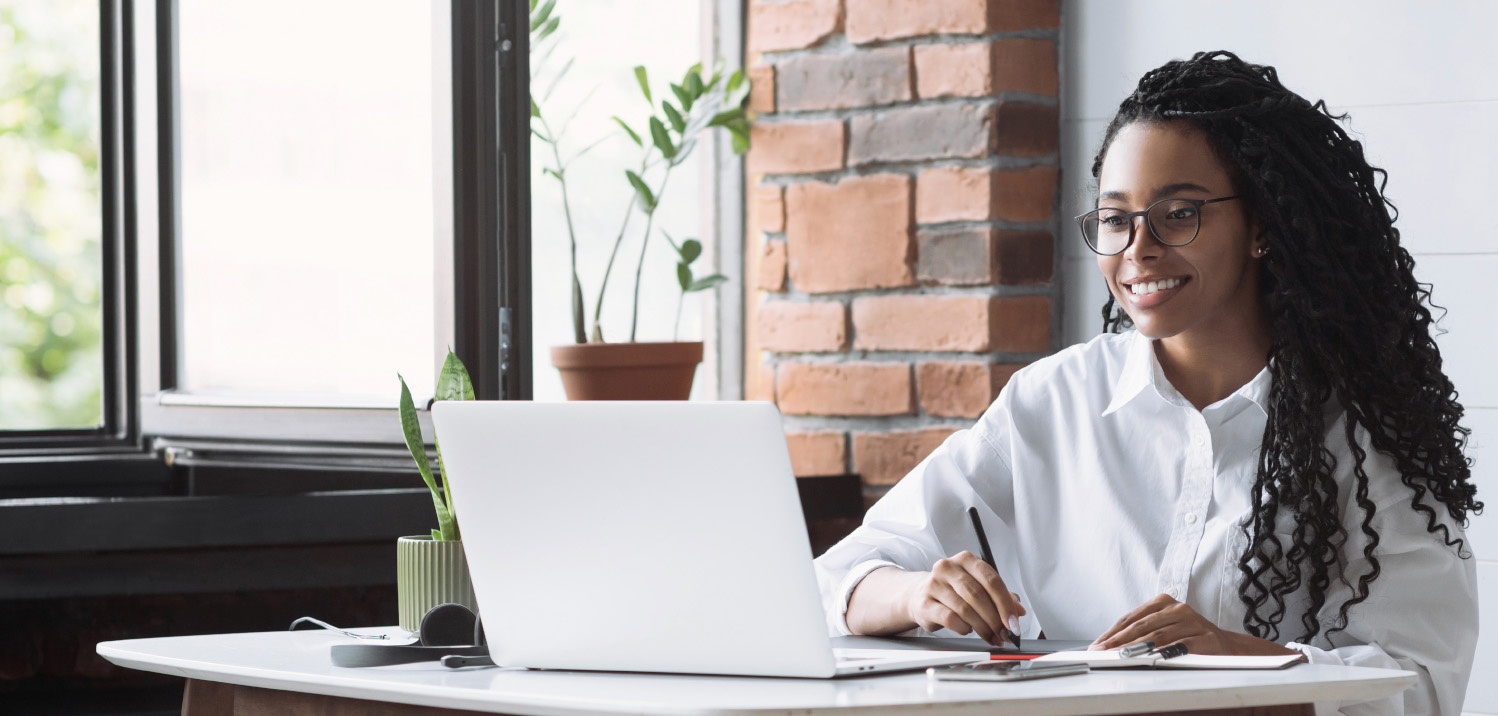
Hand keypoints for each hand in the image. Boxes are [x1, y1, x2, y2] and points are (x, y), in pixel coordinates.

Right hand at [899, 551, 1025, 645]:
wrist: (919, 595)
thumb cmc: (953, 591)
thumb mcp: (978, 588)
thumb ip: (1000, 597)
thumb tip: (1019, 611)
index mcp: (966, 559)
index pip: (991, 580)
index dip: (1006, 604)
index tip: (1014, 623)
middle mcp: (948, 567)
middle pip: (978, 595)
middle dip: (995, 620)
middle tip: (1005, 635)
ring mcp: (934, 584)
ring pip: (965, 609)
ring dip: (983, 628)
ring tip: (991, 637)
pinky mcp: (925, 602)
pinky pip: (950, 618)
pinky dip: (964, 628)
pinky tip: (968, 630)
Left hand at [1088, 593, 1300, 656]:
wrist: (1226, 647)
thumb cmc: (1189, 636)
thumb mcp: (1164, 627)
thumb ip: (1142, 632)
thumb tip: (1109, 645)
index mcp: (1164, 602)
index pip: (1131, 618)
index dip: (1112, 632)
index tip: (1097, 645)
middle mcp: (1177, 609)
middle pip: (1141, 627)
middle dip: (1117, 642)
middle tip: (1101, 653)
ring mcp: (1192, 622)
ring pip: (1156, 637)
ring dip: (1134, 649)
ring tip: (1117, 658)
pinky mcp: (1204, 638)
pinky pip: (1179, 647)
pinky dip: (1162, 654)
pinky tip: (1149, 660)